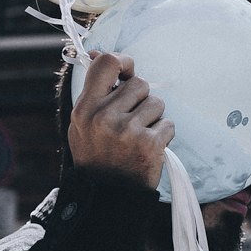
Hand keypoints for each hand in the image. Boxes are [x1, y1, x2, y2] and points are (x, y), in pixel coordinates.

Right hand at [67, 53, 173, 190]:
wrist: (108, 197)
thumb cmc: (97, 156)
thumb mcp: (82, 124)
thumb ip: (93, 91)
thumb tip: (99, 54)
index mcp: (85, 109)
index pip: (107, 63)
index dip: (123, 61)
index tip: (127, 71)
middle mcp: (104, 117)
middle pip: (139, 83)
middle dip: (140, 99)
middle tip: (131, 121)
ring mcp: (127, 131)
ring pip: (156, 102)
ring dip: (153, 118)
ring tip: (138, 136)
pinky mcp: (149, 144)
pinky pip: (168, 124)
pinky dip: (163, 135)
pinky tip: (149, 149)